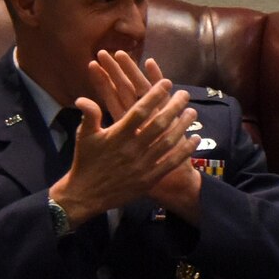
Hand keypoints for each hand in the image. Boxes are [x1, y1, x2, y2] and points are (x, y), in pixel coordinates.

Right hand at [87, 52, 206, 218]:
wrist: (86, 195)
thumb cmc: (86, 161)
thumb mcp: (84, 136)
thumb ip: (89, 115)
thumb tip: (83, 98)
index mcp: (117, 136)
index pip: (139, 111)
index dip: (154, 96)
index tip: (166, 83)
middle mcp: (132, 149)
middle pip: (159, 124)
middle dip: (174, 107)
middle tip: (185, 94)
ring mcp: (142, 165)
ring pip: (168, 142)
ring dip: (182, 126)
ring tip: (192, 111)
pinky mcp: (149, 179)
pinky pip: (171, 163)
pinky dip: (185, 151)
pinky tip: (195, 138)